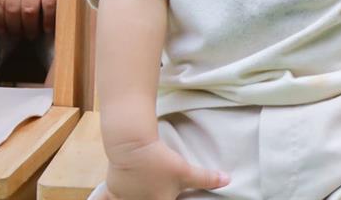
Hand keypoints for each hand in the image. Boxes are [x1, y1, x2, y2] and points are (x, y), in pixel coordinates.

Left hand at [0, 0, 60, 40]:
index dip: (0, 20)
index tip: (4, 31)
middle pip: (12, 9)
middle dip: (15, 28)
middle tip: (20, 36)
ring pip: (29, 10)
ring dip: (30, 27)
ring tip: (34, 34)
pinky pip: (49, 5)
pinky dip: (48, 19)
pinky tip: (49, 25)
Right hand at [104, 135, 227, 199]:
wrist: (133, 146)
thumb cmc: (160, 160)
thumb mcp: (186, 170)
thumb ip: (207, 178)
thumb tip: (228, 179)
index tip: (168, 198)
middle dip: (150, 198)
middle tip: (153, 191)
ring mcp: (125, 199)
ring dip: (134, 198)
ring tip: (139, 193)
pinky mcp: (112, 189)